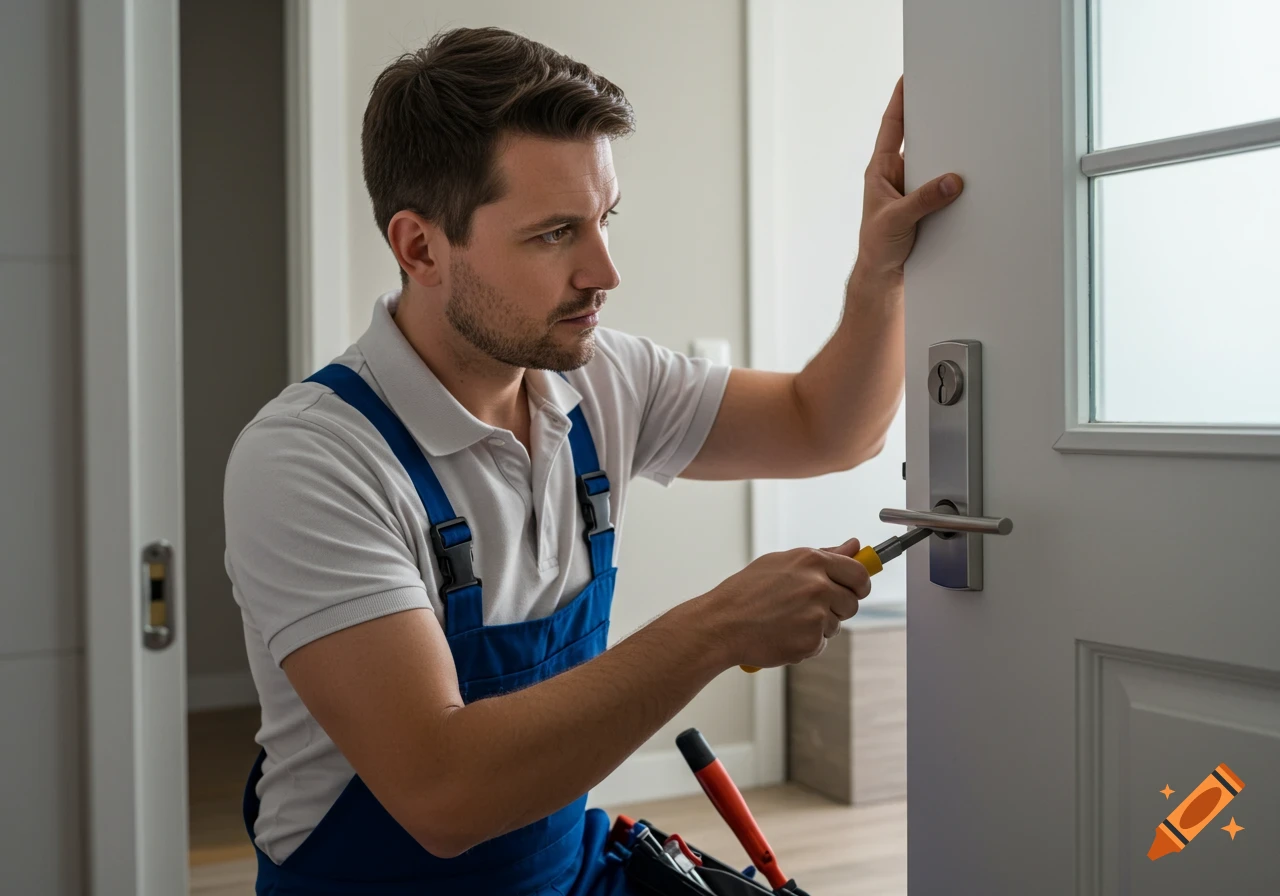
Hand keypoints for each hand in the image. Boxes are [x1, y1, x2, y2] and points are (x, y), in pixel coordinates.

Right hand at [700, 538, 871, 668]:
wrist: (721, 624)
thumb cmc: (746, 593)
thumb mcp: (781, 563)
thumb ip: (823, 555)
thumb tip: (854, 546)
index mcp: (811, 561)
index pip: (858, 572)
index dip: (859, 584)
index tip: (855, 590)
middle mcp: (818, 585)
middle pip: (852, 602)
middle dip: (837, 608)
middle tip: (808, 609)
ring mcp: (816, 615)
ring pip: (836, 625)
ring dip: (818, 626)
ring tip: (786, 621)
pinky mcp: (811, 641)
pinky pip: (821, 644)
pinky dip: (806, 644)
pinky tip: (783, 634)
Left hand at [855, 76, 962, 281]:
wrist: (884, 278)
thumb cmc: (877, 248)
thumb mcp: (897, 221)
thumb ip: (923, 201)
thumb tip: (952, 181)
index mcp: (881, 171)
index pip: (891, 127)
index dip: (900, 100)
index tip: (908, 77)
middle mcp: (897, 176)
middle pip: (919, 140)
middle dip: (935, 122)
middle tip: (953, 99)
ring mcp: (913, 190)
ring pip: (936, 163)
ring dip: (950, 155)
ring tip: (970, 139)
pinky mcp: (927, 206)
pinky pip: (944, 186)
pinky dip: (956, 181)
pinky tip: (972, 178)